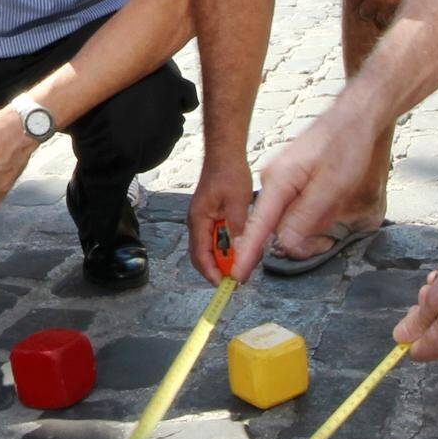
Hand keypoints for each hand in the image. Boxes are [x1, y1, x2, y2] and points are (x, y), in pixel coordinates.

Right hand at [186, 152, 254, 280]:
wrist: (225, 155)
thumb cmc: (228, 172)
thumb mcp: (237, 201)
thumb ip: (237, 226)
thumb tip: (240, 250)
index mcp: (199, 220)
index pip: (200, 254)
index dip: (211, 272)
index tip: (224, 283)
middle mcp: (197, 223)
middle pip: (202, 255)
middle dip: (217, 269)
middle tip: (236, 279)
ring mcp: (203, 220)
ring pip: (209, 248)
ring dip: (223, 259)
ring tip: (240, 265)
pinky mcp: (211, 217)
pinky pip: (215, 238)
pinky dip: (225, 247)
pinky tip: (239, 248)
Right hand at [232, 108, 381, 279]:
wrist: (354, 117)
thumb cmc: (345, 146)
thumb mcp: (332, 187)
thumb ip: (306, 217)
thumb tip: (284, 244)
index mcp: (278, 182)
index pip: (256, 225)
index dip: (246, 252)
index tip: (237, 275)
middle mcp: (273, 181)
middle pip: (273, 227)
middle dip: (298, 241)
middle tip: (327, 243)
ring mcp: (281, 179)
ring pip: (286, 219)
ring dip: (309, 228)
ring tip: (334, 215)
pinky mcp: (291, 179)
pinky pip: (294, 208)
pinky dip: (310, 215)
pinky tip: (328, 204)